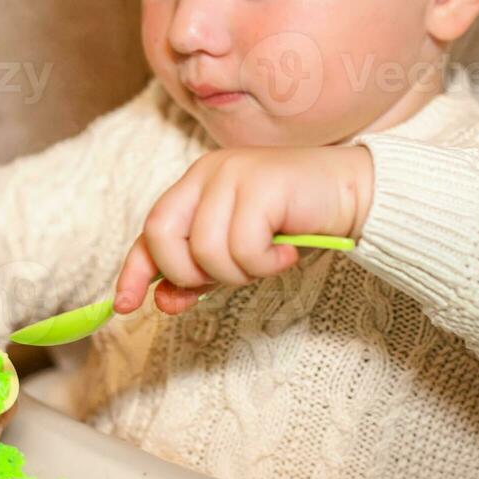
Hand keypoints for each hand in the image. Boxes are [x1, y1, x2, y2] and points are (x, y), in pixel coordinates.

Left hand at [113, 145, 372, 315]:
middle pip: (163, 236)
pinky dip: (264, 263)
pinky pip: (242, 248)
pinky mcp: (261, 185)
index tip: (126, 305)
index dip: (135, 270)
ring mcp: (233, 175)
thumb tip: (163, 301)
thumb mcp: (238, 252)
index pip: (151, 230)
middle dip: (188, 273)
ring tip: (267, 259)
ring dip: (238, 272)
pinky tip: (285, 252)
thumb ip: (201, 272)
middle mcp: (208, 173)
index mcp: (196, 184)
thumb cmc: (294, 223)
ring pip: (205, 250)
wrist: (352, 194)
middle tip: (229, 276)